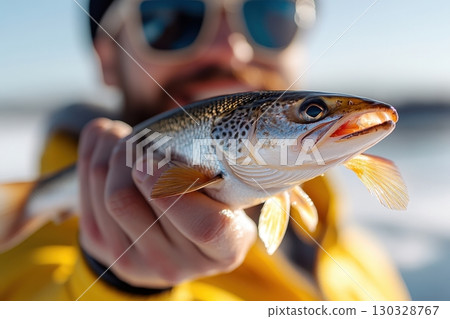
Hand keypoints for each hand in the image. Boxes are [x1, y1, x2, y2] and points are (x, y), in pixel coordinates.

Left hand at [78, 118, 256, 287]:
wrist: (177, 244)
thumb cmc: (211, 207)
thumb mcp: (231, 196)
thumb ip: (214, 174)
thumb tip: (170, 135)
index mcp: (223, 250)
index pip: (206, 226)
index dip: (176, 186)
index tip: (157, 156)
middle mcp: (176, 265)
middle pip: (130, 203)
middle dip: (130, 155)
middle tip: (141, 134)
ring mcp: (132, 261)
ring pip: (108, 195)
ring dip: (110, 150)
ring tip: (121, 134)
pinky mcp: (100, 248)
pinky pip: (86, 194)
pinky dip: (91, 156)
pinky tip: (103, 139)